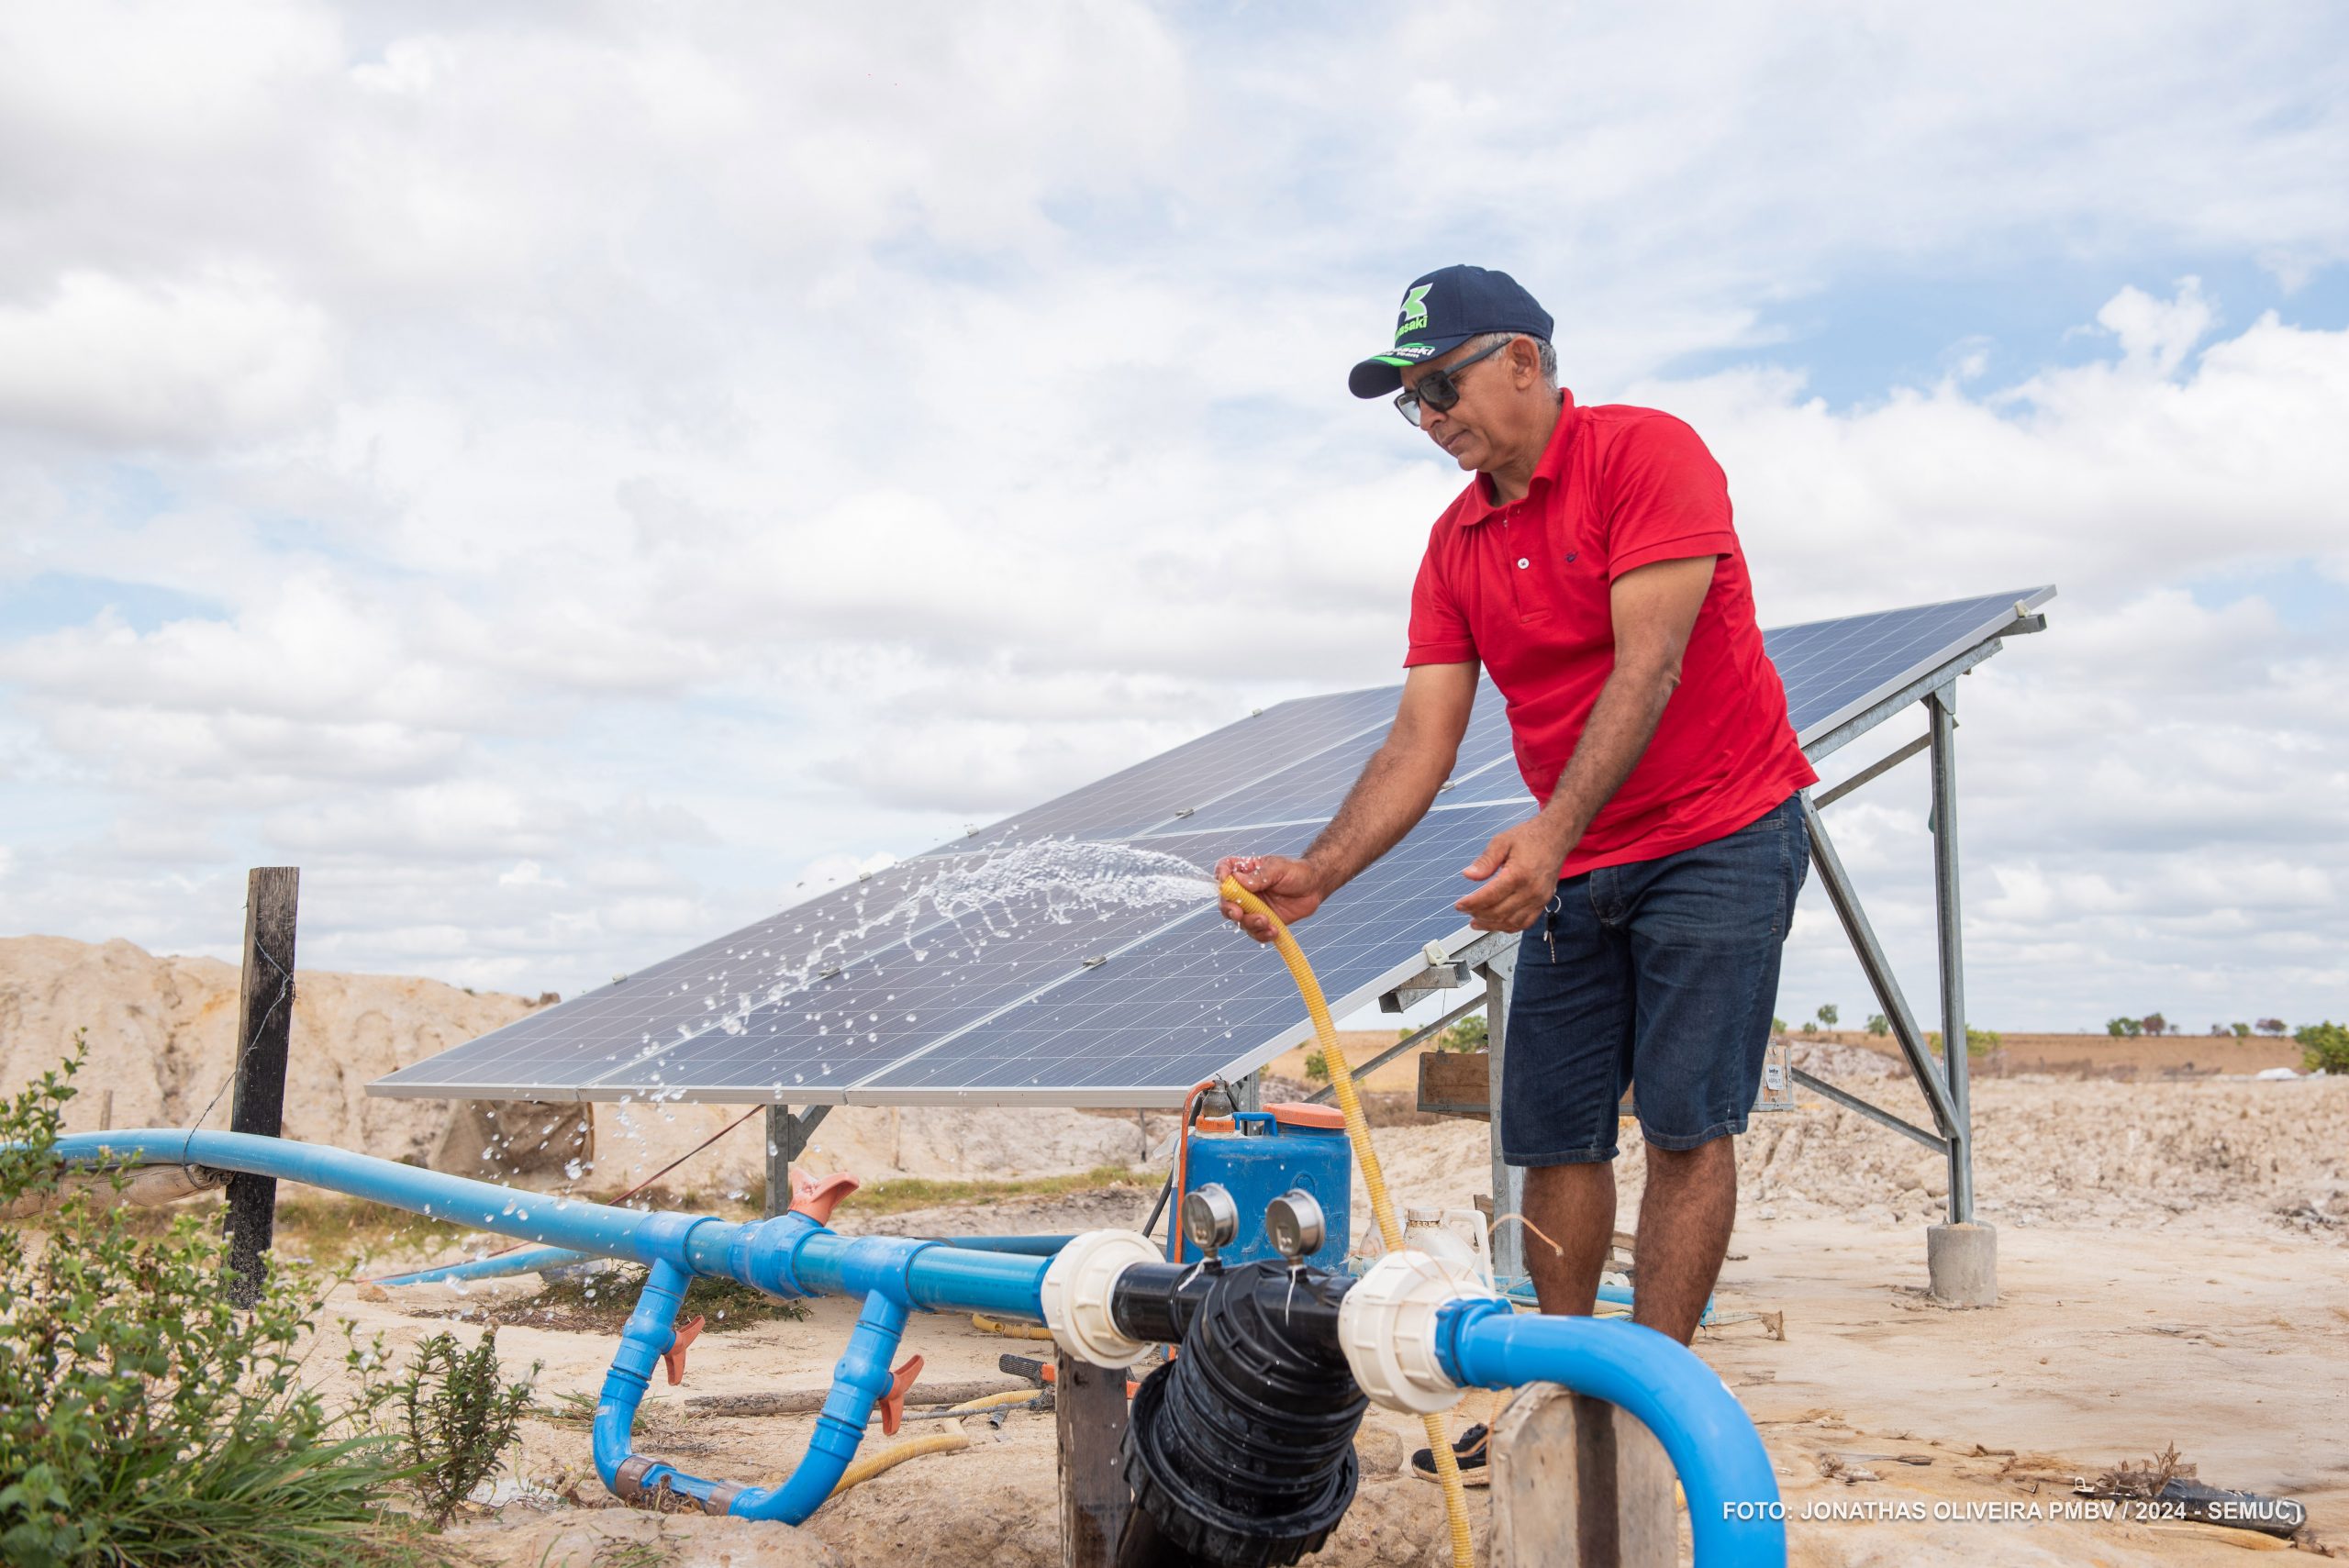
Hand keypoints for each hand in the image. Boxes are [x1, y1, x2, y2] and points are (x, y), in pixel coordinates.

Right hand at [1213, 853, 1329, 943]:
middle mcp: (1245, 890)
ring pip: (1240, 921)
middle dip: (1229, 909)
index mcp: (1245, 871)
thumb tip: (1238, 880)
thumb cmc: (1296, 872)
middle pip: (1226, 901)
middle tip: (1238, 914)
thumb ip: (1259, 876)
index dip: (1220, 876)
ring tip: (1267, 921)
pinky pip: (1255, 932)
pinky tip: (1274, 931)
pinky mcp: (1264, 921)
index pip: (1224, 870)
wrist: (1315, 887)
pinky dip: (1262, 934)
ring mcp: (1253, 907)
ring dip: (1250, 923)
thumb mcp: (1278, 868)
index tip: (1224, 882)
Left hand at [1455, 816, 1574, 931]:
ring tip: (1475, 921)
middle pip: (1499, 912)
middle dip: (1479, 914)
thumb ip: (1485, 861)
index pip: (1491, 896)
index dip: (1472, 903)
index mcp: (1519, 874)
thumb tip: (1468, 875)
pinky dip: (1508, 926)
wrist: (1555, 837)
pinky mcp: (1544, 903)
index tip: (1459, 905)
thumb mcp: (1502, 841)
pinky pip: (1525, 923)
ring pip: (1511, 922)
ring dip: (1491, 925)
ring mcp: (1539, 899)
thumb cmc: (1528, 837)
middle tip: (1465, 910)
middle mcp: (1531, 890)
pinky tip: (1495, 923)